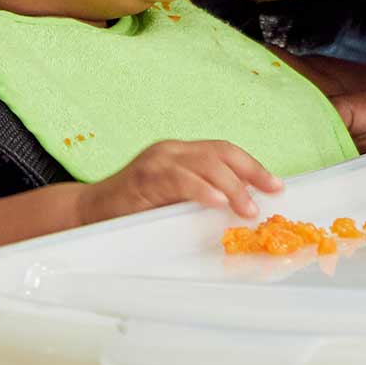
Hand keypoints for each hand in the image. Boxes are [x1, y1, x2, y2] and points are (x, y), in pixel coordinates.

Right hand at [78, 140, 282, 224]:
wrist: (89, 213)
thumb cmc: (133, 211)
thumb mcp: (173, 200)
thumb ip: (200, 198)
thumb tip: (241, 210)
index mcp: (181, 153)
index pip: (224, 151)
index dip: (253, 166)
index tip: (276, 185)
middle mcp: (171, 150)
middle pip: (220, 152)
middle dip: (251, 172)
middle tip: (270, 193)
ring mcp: (157, 160)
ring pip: (205, 163)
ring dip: (232, 186)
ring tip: (248, 208)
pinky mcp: (144, 177)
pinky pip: (179, 179)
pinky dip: (201, 189)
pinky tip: (217, 201)